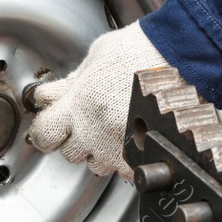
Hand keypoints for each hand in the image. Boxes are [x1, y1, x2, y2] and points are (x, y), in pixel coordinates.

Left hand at [29, 23, 167, 179]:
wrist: (178, 57)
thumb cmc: (140, 51)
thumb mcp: (95, 57)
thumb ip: (70, 83)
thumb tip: (51, 95)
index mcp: (79, 104)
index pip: (43, 134)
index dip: (44, 131)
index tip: (48, 126)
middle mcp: (95, 130)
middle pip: (68, 152)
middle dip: (73, 138)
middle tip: (86, 120)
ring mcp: (118, 146)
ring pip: (94, 165)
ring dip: (98, 151)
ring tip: (112, 128)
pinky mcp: (140, 155)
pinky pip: (122, 171)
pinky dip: (123, 159)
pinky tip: (129, 139)